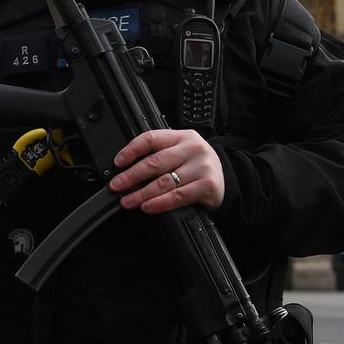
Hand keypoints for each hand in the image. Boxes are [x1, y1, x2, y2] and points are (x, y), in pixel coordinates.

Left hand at [109, 129, 224, 213]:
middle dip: (131, 176)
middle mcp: (192, 149)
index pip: (151, 138)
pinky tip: (148, 207)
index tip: (118, 162)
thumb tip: (127, 169)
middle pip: (155, 162)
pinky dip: (160, 203)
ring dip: (142, 194)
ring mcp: (201, 167)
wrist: (227, 179)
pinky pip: (178, 196)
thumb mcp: (181, 152)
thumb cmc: (197, 166)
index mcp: (182, 136)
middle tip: (117, 185)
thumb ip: (160, 154)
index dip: (131, 150)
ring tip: (128, 201)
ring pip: (164, 182)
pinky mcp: (207, 185)